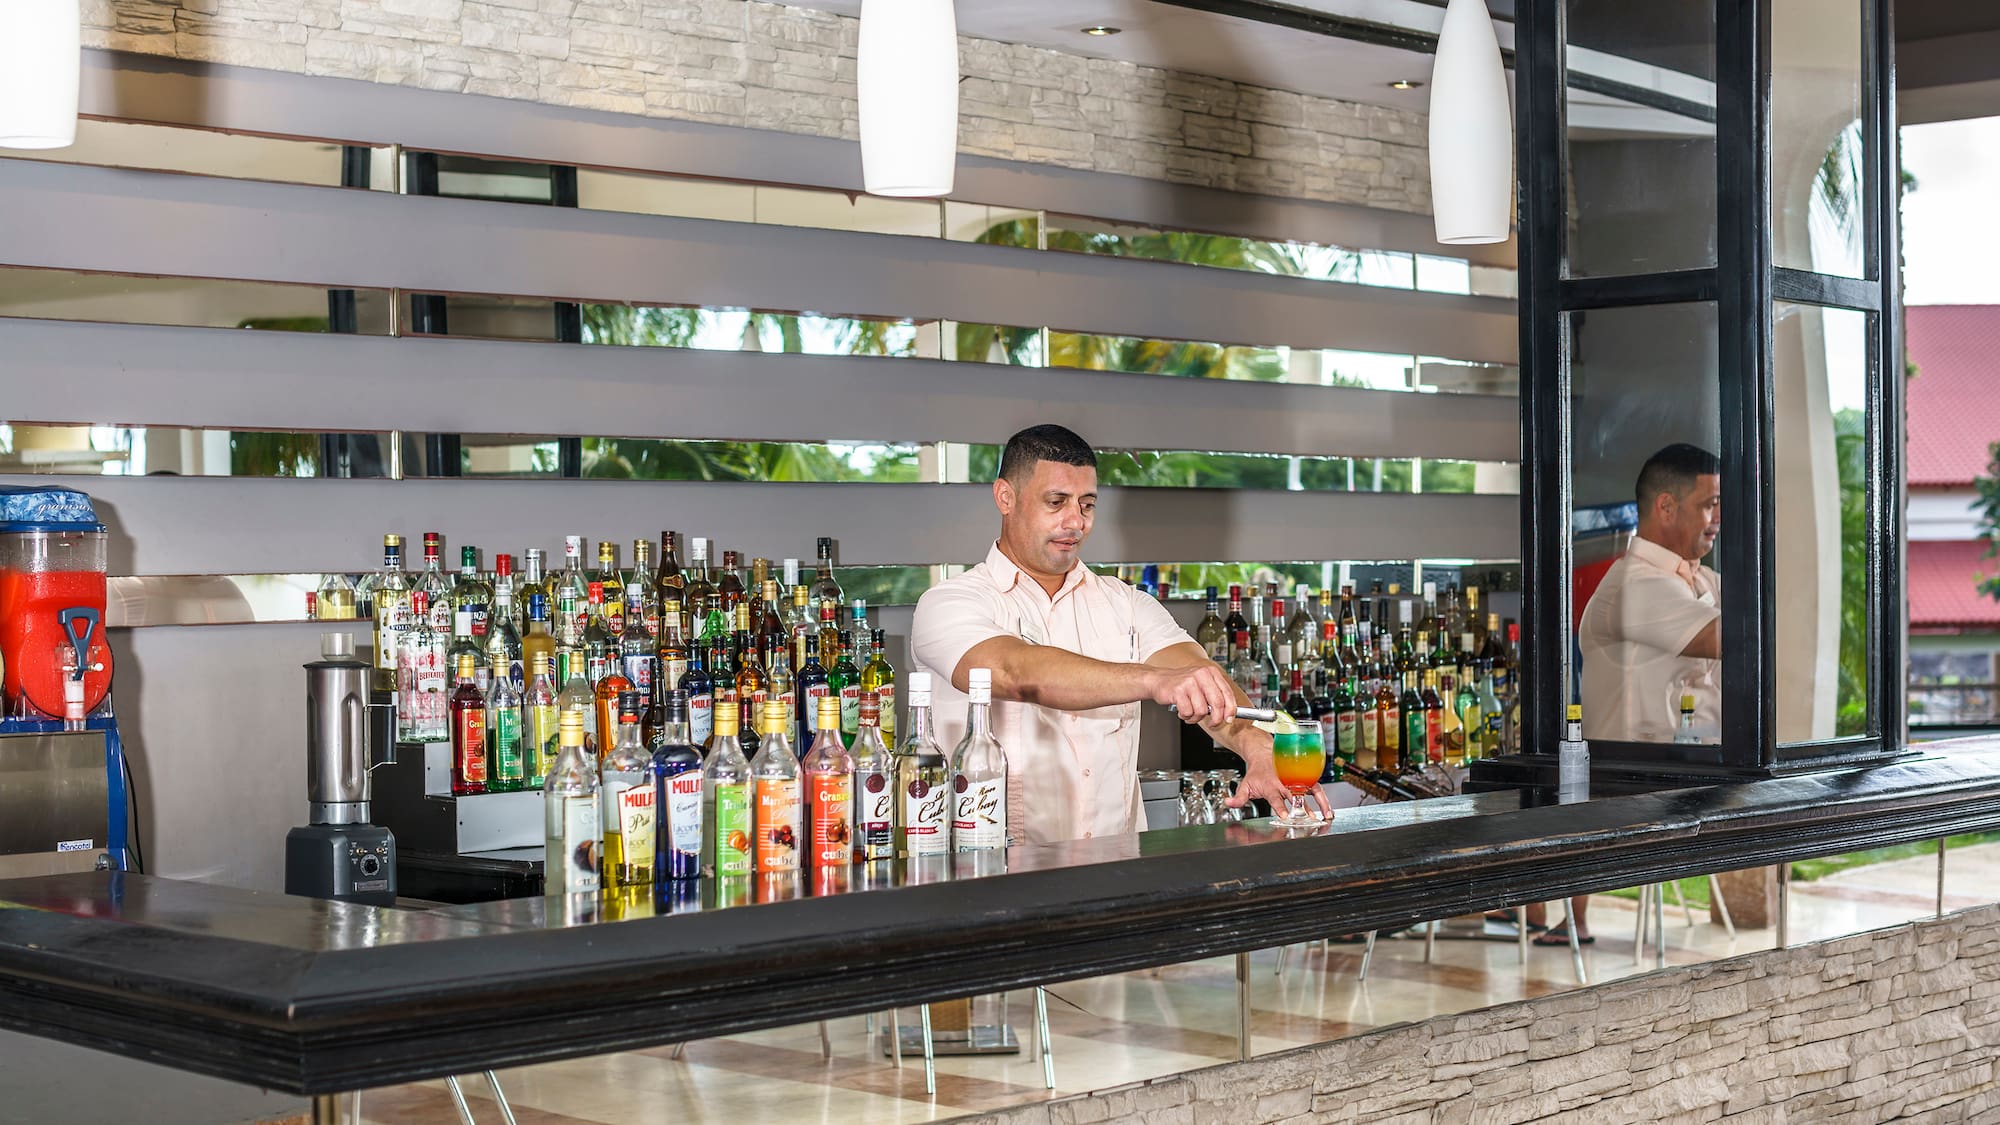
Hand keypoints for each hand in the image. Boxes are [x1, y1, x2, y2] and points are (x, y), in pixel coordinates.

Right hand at [1148, 663, 1236, 724]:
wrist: (1159, 680)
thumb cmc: (1182, 685)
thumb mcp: (1202, 684)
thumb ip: (1215, 695)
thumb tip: (1229, 713)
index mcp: (1211, 672)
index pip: (1227, 693)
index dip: (1231, 709)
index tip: (1229, 719)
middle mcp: (1201, 674)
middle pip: (1218, 703)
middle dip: (1216, 718)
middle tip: (1213, 724)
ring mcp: (1189, 682)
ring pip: (1202, 710)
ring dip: (1196, 717)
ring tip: (1190, 713)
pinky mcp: (1178, 690)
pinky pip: (1188, 712)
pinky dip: (1185, 716)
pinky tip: (1182, 710)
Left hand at [1217, 724, 1332, 817]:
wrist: (1264, 754)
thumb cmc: (1256, 772)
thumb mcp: (1245, 785)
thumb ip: (1239, 797)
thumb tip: (1227, 803)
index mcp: (1270, 785)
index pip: (1275, 798)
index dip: (1280, 806)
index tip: (1285, 816)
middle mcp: (1285, 782)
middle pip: (1295, 796)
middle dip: (1302, 808)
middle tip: (1310, 819)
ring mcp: (1296, 780)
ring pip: (1310, 791)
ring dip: (1319, 803)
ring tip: (1327, 816)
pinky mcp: (1304, 778)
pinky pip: (1316, 788)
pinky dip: (1324, 799)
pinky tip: (1329, 809)